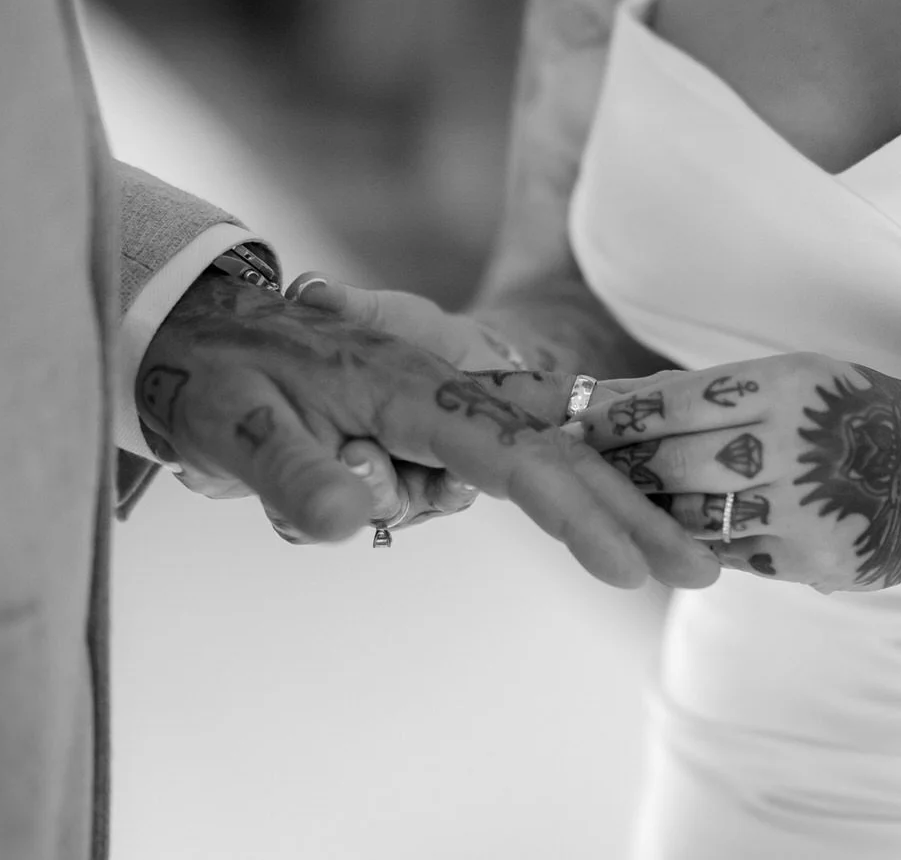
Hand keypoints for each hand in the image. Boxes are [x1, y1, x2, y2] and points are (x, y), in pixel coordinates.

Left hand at [136, 271, 717, 588]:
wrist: (203, 329)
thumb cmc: (217, 380)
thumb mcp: (232, 430)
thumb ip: (293, 475)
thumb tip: (358, 519)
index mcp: (408, 387)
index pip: (511, 457)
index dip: (574, 515)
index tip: (627, 571)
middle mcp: (444, 386)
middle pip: (557, 454)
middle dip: (627, 512)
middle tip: (697, 570)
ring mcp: (443, 398)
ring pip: (507, 469)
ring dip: (441, 506)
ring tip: (314, 477)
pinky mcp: (433, 414)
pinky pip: (478, 463)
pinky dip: (471, 490)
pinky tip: (377, 480)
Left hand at [576, 354, 900, 592]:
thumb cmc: (861, 417)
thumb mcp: (800, 380)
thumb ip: (711, 393)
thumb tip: (617, 396)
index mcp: (790, 384)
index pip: (675, 400)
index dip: (616, 416)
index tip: (575, 424)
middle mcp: (796, 442)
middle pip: (673, 459)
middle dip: (617, 466)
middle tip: (579, 467)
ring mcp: (804, 507)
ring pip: (691, 513)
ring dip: (645, 509)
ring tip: (616, 501)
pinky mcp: (810, 560)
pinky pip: (726, 552)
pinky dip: (691, 542)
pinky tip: (670, 532)